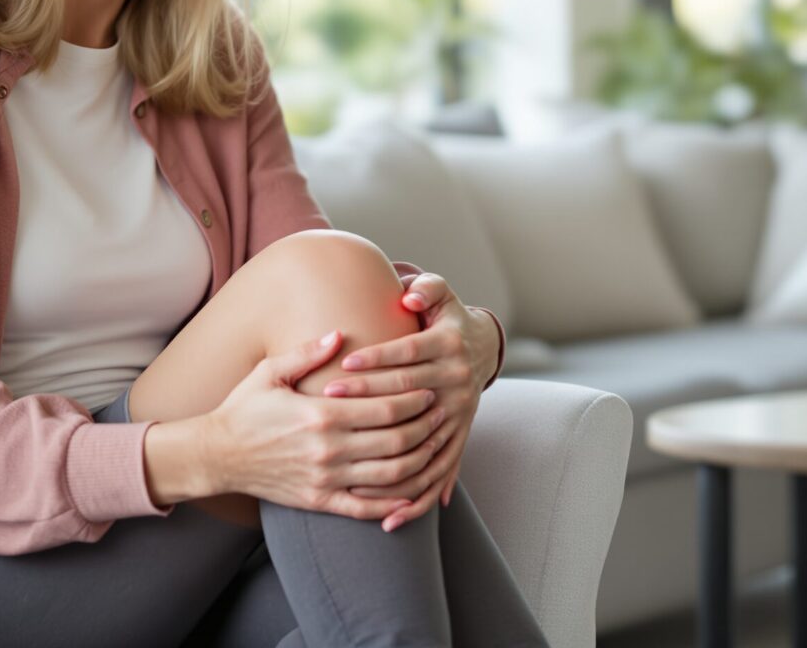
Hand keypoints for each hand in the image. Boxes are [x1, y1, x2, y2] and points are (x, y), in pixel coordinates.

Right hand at [201, 330, 449, 523]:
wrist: (216, 455)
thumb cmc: (243, 409)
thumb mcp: (270, 372)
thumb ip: (307, 353)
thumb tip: (339, 334)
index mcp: (321, 414)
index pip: (385, 408)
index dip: (414, 400)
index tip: (429, 390)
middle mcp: (329, 449)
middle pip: (396, 441)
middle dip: (425, 427)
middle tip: (441, 415)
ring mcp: (326, 478)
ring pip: (389, 476)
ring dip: (419, 462)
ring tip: (434, 448)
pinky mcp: (319, 501)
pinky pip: (366, 508)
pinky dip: (394, 504)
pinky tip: (412, 495)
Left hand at [322, 272, 498, 530]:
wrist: (480, 348)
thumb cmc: (446, 318)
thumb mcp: (441, 295)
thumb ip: (426, 289)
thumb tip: (409, 296)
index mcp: (449, 347)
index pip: (408, 355)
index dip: (376, 361)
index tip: (342, 367)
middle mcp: (455, 384)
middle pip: (407, 397)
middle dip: (366, 401)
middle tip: (326, 403)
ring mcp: (457, 416)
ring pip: (421, 442)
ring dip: (386, 455)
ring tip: (348, 465)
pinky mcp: (457, 439)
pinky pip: (438, 474)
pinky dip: (417, 497)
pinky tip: (389, 518)